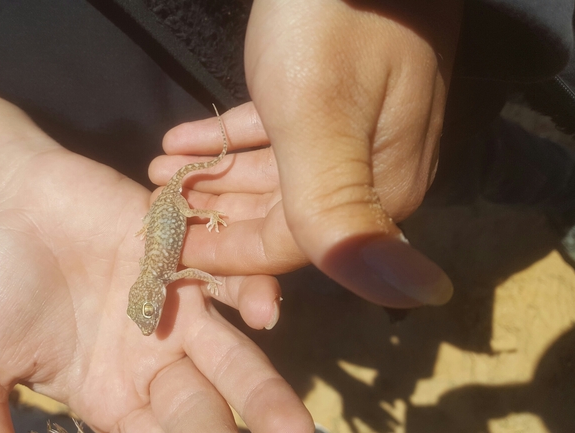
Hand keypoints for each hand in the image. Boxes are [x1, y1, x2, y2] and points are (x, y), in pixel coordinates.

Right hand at [0, 30, 309, 432]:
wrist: (9, 206)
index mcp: (111, 397)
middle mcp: (154, 361)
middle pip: (203, 412)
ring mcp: (177, 309)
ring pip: (230, 356)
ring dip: (263, 392)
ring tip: (298, 427)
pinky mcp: (186, 257)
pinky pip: (225, 280)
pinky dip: (248, 295)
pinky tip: (266, 315)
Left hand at [154, 0, 461, 307]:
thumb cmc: (333, 20)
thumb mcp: (320, 119)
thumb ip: (342, 213)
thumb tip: (420, 297)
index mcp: (378, 189)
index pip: (292, 248)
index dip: (226, 253)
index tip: (167, 247)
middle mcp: (372, 170)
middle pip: (280, 214)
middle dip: (213, 212)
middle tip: (154, 204)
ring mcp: (355, 130)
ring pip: (275, 174)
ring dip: (213, 174)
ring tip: (158, 170)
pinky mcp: (337, 96)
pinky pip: (277, 134)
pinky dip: (230, 139)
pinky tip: (184, 139)